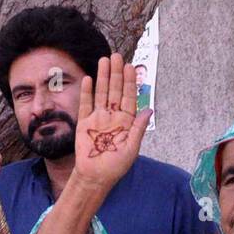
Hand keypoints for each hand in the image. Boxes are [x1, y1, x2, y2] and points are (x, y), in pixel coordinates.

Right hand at [73, 53, 151, 190]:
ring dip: (103, 77)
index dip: (130, 82)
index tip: (131, 67)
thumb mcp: (131, 149)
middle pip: (114, 90)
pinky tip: (89, 78)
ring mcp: (98, 118)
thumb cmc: (115, 166)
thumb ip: (138, 129)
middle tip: (116, 56)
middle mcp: (113, 116)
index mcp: (126, 121)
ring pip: (101, 93)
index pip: (128, 97)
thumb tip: (149, 111)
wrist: (95, 177)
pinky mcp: (84, 123)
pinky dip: (87, 92)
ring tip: (104, 60)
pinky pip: (86, 104)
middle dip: (116, 73)